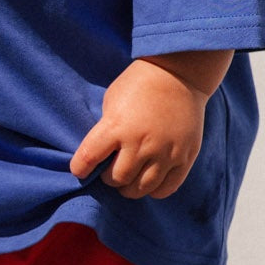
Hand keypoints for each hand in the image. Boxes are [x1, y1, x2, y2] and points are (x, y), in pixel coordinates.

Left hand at [69, 51, 231, 198]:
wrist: (178, 75)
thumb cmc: (139, 84)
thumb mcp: (112, 100)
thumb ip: (107, 129)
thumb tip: (102, 155)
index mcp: (116, 126)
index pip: (89, 158)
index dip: (80, 168)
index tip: (80, 170)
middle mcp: (140, 143)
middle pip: (117, 179)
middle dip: (109, 178)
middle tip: (111, 170)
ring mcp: (164, 153)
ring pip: (141, 189)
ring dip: (130, 187)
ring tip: (129, 178)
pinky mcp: (184, 158)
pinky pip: (166, 189)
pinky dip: (153, 190)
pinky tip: (148, 180)